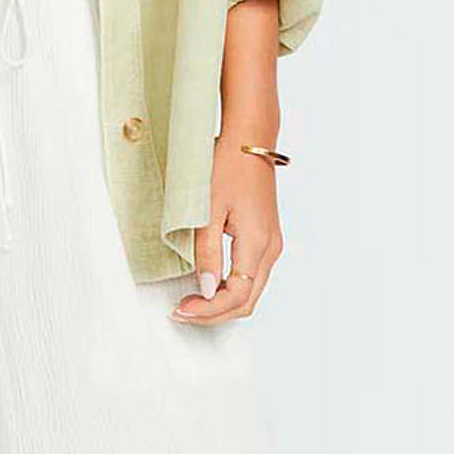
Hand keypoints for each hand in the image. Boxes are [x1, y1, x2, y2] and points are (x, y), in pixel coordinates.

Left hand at [170, 132, 283, 324]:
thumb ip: (208, 252)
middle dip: (214, 313)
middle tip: (183, 311)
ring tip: (192, 300)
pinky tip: (209, 282)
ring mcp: (271, 243)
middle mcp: (271, 248)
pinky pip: (252, 274)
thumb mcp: (208, 209)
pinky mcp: (266, 236)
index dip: (208, 309)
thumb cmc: (227, 165)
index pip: (236, 296)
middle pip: (247, 300)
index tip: (181, 309)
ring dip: (223, 302)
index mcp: (258, 243)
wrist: (248, 139)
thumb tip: (207, 290)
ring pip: (251, 290)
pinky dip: (231, 287)